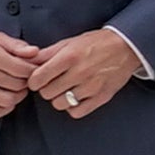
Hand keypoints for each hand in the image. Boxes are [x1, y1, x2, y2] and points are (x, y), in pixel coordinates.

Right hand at [0, 30, 38, 114]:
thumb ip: (16, 45)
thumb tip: (36, 53)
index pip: (20, 69)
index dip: (33, 70)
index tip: (34, 68)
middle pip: (16, 85)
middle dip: (27, 82)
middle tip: (26, 78)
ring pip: (8, 100)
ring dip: (19, 96)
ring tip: (17, 88)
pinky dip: (6, 107)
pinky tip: (7, 97)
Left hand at [29, 28, 144, 117]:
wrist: (127, 47)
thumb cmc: (96, 43)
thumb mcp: (69, 43)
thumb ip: (47, 53)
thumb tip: (26, 62)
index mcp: (69, 57)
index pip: (38, 78)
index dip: (33, 81)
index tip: (37, 79)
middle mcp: (80, 73)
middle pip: (47, 93)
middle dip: (46, 89)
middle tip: (53, 83)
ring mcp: (91, 87)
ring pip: (60, 104)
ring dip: (59, 99)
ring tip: (65, 90)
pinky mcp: (102, 97)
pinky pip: (77, 112)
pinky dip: (73, 107)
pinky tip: (76, 98)